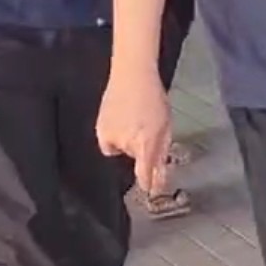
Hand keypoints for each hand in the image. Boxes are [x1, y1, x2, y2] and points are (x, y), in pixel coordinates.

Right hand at [96, 69, 172, 195]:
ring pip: (121, 150)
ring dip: (128, 143)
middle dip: (141, 151)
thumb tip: (159, 178)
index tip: (151, 190)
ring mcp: (110, 135)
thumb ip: (161, 154)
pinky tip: (122, 122)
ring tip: (134, 121)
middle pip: (134, 158)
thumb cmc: (153, 98)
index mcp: (145, 142)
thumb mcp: (165, 127)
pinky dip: (115, 137)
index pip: (144, 174)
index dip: (147, 184)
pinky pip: (109, 143)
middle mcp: (125, 142)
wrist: (131, 75)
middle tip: (146, 130)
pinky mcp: (99, 129)